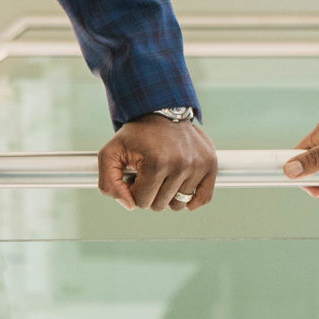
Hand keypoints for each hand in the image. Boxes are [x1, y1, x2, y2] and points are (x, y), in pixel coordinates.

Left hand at [98, 116, 217, 211]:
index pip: (141, 202)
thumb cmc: (135, 136)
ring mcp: (198, 165)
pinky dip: (191, 200)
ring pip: (178, 204)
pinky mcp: (210, 164)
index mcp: (156, 163)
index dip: (133, 190)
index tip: (134, 174)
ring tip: (163, 174)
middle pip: (160, 205)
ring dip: (167, 194)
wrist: (161, 112)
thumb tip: (129, 206)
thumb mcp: (110, 153)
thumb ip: (108, 183)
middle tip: (148, 172)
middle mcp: (181, 164)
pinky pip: (203, 198)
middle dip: (150, 193)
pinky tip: (180, 188)